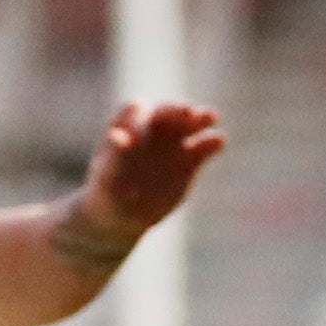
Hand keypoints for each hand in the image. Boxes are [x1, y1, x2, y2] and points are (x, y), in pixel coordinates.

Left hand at [60, 101, 226, 255]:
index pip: (136, 110)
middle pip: (168, 111)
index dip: (139, 117)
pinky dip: (213, 142)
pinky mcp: (190, 160)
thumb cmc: (108, 193)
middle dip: (178, 110)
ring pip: (190, 123)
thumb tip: (116, 136)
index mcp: (128, 126)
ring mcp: (174, 143)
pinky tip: (219, 141)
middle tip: (189, 112)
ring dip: (201, 117)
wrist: (125, 215)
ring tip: (211, 116)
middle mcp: (153, 129)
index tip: (141, 134)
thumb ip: (113, 156)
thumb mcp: (106, 178)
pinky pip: (204, 146)